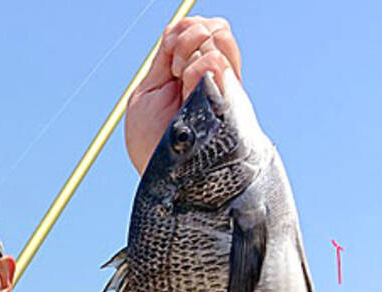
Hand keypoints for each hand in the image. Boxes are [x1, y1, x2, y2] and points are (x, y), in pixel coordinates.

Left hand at [125, 16, 242, 174]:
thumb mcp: (148, 93)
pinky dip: (203, 63)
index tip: (170, 54)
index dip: (182, 31)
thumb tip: (183, 27)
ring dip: (193, 49)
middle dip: (187, 37)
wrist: (167, 174)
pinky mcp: (232, 96)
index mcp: (186, 76)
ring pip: (218, 39)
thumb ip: (165, 60)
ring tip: (183, 78)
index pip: (194, 31)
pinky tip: (194, 83)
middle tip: (176, 70)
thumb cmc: (153, 143)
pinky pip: (220, 60)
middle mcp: (209, 78)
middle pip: (210, 29)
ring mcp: (223, 85)